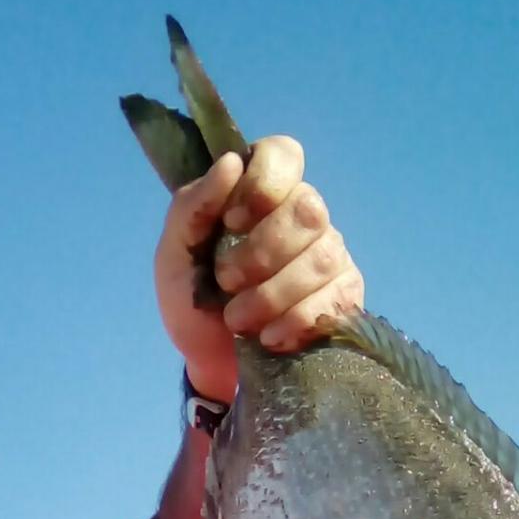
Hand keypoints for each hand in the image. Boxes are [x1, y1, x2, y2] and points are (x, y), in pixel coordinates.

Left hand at [154, 135, 363, 403]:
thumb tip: (231, 163)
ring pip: (323, 257)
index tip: (233, 220)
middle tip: (227, 282)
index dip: (264, 182)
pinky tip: (271, 337)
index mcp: (261, 195)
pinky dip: (297, 321)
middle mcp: (303, 218)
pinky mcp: (345, 299)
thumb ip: (192, 207)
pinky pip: (337, 299)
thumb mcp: (174, 255)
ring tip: (240, 320)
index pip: (284, 155)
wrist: (210, 363)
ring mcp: (330, 257)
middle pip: (308, 209)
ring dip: (274, 294)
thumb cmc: (192, 301)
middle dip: (263, 252)